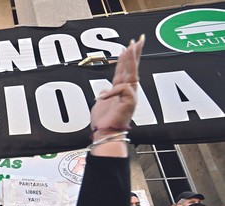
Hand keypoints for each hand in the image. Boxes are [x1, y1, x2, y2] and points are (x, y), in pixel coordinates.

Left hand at [90, 36, 143, 151]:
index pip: (125, 71)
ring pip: (131, 74)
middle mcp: (128, 92)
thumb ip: (105, 94)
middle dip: (135, 53)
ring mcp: (130, 96)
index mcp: (120, 91)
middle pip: (132, 69)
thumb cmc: (103, 122)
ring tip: (130, 46)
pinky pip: (122, 88)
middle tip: (138, 39)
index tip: (128, 45)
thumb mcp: (101, 104)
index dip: (126, 58)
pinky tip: (102, 97)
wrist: (105, 134)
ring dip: (130, 60)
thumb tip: (104, 89)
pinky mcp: (130, 101)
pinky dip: (111, 91)